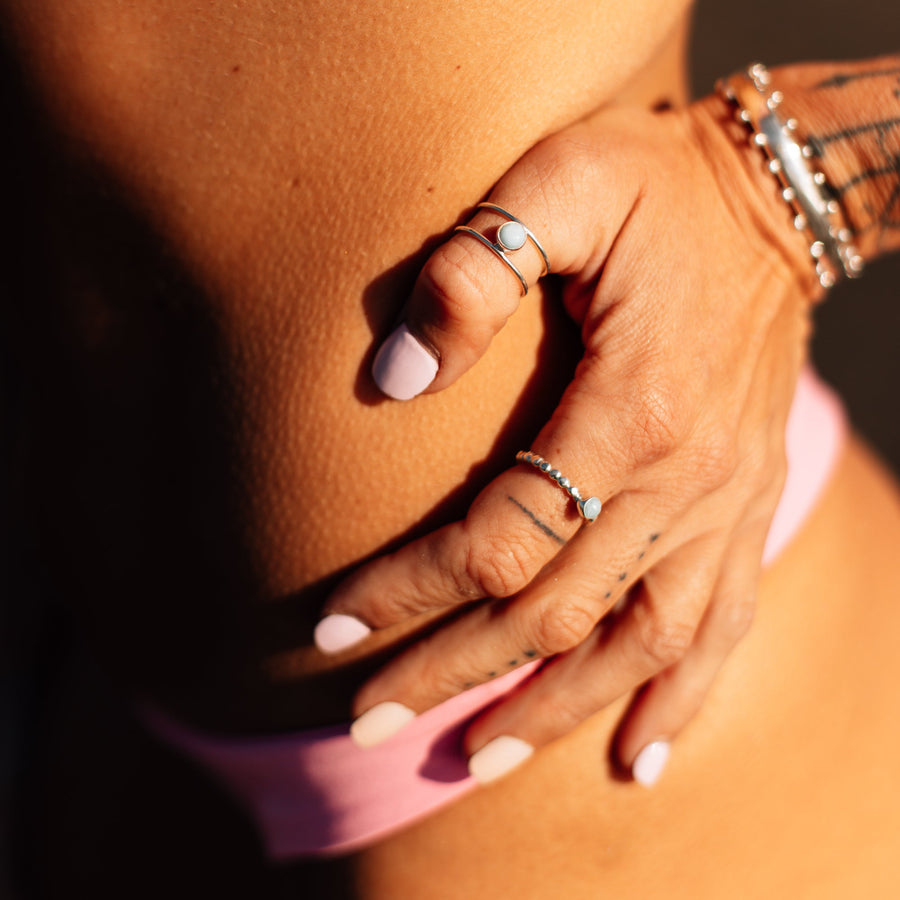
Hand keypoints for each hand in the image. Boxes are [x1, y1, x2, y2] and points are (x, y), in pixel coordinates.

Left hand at [315, 93, 815, 784]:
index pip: (500, 538)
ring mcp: (725, 503)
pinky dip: (679, 700)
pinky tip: (638, 756)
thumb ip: (473, 272)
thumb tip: (395, 379)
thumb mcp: (558, 185)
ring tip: (473, 762)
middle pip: (553, 612)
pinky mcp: (746, 506)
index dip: (409, 589)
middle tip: (365, 720)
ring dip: (551, 712)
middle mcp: (686, 480)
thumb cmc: (656, 186)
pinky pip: (720, 627)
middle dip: (451, 671)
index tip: (332, 622)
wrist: (779, 196)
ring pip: (636, 645)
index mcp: (632, 410)